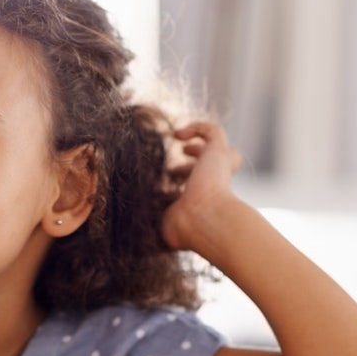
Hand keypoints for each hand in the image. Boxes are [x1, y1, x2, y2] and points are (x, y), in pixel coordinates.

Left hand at [160, 121, 242, 251]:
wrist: (202, 221)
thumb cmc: (184, 227)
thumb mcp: (166, 221)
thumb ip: (157, 215)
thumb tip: (137, 218)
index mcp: (206, 200)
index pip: (202, 187)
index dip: (189, 179)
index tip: (171, 180)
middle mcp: (216, 183)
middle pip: (214, 167)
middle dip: (195, 164)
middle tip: (175, 169)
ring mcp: (220, 166)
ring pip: (219, 148)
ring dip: (198, 145)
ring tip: (181, 146)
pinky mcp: (219, 152)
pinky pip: (213, 131)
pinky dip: (197, 127)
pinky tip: (177, 135)